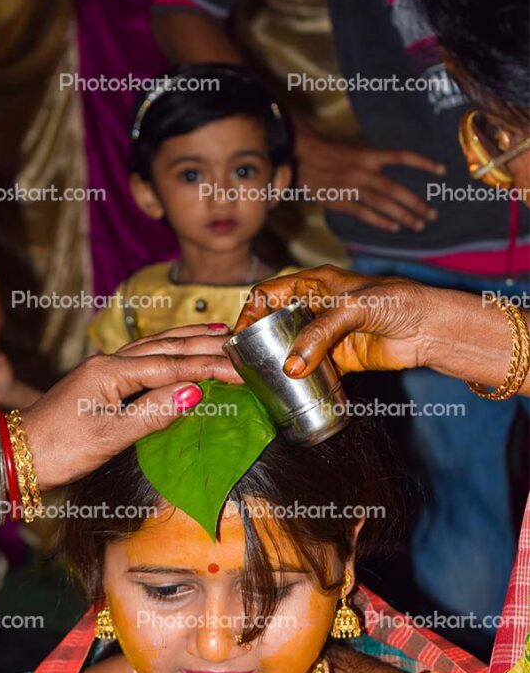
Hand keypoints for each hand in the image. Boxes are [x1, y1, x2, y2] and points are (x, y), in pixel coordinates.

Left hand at [22, 324, 237, 489]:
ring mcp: (103, 371)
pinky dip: (168, 352)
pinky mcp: (100, 382)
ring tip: (218, 332)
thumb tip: (193, 393)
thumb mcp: (108, 436)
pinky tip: (176, 352)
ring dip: (187, 339)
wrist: (15, 454)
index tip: (242, 370)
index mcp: (111, 372)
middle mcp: (109, 363)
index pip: (172, 366)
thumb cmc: (59, 448)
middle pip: (166, 347)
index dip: (210, 367)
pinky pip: (144, 359)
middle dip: (205, 343)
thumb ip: (152, 413)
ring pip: (155, 347)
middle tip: (241, 341)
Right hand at [235, 265, 434, 376]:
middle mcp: (316, 308)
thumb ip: (320, 334)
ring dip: (276, 362)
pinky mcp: (339, 359)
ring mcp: (326, 335)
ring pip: (291, 348)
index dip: (251, 312)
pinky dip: (299, 379)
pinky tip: (286, 389)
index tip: (241, 335)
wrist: (431, 329)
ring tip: (257, 378)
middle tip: (244, 361)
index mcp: (315, 284)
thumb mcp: (353, 308)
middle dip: (258, 340)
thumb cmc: (399, 302)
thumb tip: (291, 366)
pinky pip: (311, 370)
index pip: (269, 294)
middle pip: (276, 322)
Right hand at [295, 126, 444, 232]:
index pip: (402, 157)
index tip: (442, 171)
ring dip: (404, 216)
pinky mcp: (341, 201)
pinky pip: (365, 214)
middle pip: (397, 189)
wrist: (300, 157)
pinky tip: (394, 228)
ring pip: (384, 204)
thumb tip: (388, 164)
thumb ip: (370, 158)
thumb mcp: (352, 148)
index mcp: (369, 155)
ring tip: (419, 225)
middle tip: (433, 215)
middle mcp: (364, 171)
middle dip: (417, 203)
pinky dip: (380, 221)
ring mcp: (353, 188)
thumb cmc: (326, 152)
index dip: (423, 163)